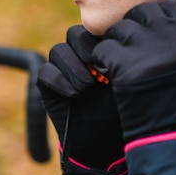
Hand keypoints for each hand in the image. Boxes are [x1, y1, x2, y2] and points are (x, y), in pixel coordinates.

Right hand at [37, 26, 123, 171]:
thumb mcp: (130, 81)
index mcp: (101, 51)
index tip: (114, 57)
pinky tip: (75, 96)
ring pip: (58, 50)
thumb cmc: (124, 112)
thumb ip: (123, 57)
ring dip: (73, 67)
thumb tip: (120, 38)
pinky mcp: (48, 87)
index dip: (101, 38)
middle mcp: (80, 57)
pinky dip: (59, 80)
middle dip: (85, 49)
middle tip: (99, 69)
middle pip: (74, 34)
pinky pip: (45, 72)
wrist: (106, 145)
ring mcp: (62, 71)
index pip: (94, 29)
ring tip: (88, 87)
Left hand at [91, 0, 175, 142]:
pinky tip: (108, 72)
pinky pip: (103, 49)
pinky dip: (101, 60)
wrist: (167, 131)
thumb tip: (160, 14)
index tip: (147, 30)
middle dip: (131, 27)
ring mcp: (144, 49)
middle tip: (128, 46)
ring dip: (115, 43)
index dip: (153, 16)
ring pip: (118, 30)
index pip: (165, 7)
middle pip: (139, 12)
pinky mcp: (123, 64)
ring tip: (119, 62)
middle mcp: (167, 38)